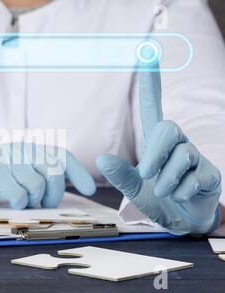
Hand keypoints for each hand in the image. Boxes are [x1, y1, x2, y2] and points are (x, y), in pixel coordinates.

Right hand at [0, 143, 95, 208]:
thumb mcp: (12, 172)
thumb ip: (33, 174)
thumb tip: (58, 191)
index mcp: (26, 149)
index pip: (61, 155)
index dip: (78, 173)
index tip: (90, 191)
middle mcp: (19, 150)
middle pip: (54, 170)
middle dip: (54, 193)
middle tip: (43, 204)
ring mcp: (5, 161)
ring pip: (38, 183)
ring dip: (35, 200)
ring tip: (23, 204)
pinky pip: (19, 193)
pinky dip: (18, 203)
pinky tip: (9, 203)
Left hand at [96, 65, 221, 234]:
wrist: (181, 220)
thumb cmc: (155, 199)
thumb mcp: (133, 189)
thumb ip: (120, 175)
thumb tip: (101, 158)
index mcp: (155, 144)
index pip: (153, 107)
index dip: (150, 84)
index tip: (148, 54)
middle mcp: (176, 144)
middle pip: (168, 128)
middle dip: (154, 153)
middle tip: (145, 173)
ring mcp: (195, 157)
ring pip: (181, 155)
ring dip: (165, 179)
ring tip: (163, 191)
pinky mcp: (209, 173)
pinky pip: (194, 176)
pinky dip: (179, 191)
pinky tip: (179, 195)